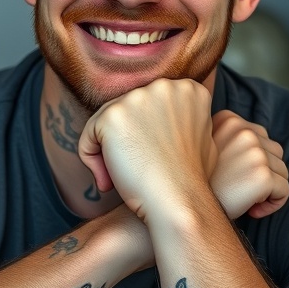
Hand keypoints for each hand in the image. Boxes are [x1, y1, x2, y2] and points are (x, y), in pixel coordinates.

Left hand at [78, 79, 217, 221]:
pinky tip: (110, 179)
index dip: (145, 136)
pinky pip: (89, 136)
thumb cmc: (189, 180)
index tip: (153, 158)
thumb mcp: (199, 137)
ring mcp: (137, 98)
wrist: (179, 202)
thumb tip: (166, 121)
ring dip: (108, 150)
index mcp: (186, 89)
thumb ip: (182, 119)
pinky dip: (92, 160)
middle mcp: (163, 86)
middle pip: (125, 109)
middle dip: (126, 140)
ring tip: (126, 175)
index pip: (147, 105)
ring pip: (104, 121)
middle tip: (138, 169)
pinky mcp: (113, 116)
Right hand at [209, 110, 288, 218]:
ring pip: (282, 170)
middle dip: (263, 171)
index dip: (251, 157)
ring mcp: (254, 153)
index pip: (259, 135)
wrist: (189, 208)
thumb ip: (228, 136)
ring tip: (245, 197)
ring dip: (269, 187)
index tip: (233, 172)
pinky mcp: (262, 176)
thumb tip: (253, 143)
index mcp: (228, 119)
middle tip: (239, 187)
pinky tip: (252, 210)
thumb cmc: (199, 181)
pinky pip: (284, 191)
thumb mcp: (206, 147)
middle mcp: (243, 131)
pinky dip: (273, 204)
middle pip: (274, 151)